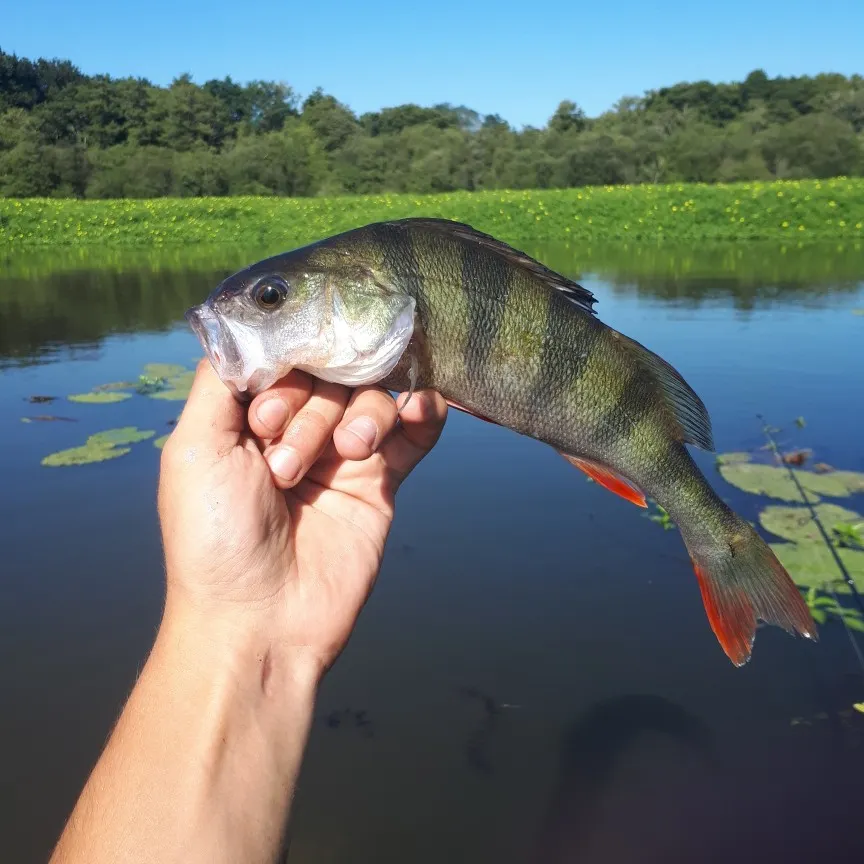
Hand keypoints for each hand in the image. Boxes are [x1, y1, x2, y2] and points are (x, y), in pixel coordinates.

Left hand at [157, 360, 446, 679]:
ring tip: (344, 458)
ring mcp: (343, 455)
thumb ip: (220, 381)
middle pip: (329, 373)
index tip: (265, 422)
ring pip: (370, 396)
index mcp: (249, 418)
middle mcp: (298, 429)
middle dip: (312, 408)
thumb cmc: (215, 537)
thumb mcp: (194, 449)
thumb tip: (247, 327)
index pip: (284, 358)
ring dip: (359, 417)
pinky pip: (415, 432)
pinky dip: (424, 412)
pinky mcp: (382, 482)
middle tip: (287, 462)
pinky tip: (423, 408)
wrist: (262, 622)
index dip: (283, 376)